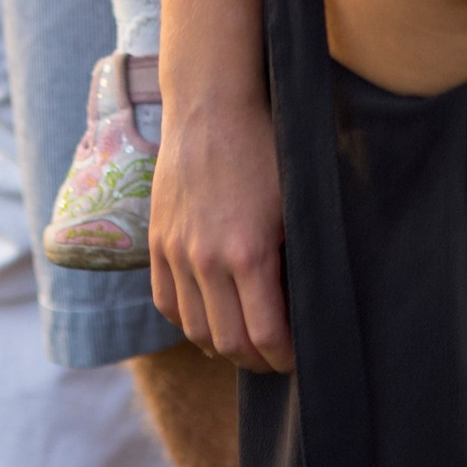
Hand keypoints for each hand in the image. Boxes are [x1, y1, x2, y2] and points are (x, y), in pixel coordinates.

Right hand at [150, 89, 293, 372]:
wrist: (211, 106)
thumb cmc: (265, 147)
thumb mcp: (296, 200)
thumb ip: (298, 257)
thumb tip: (309, 305)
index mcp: (248, 254)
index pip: (265, 336)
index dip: (285, 358)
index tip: (300, 359)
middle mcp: (206, 261)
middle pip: (229, 343)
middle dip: (258, 360)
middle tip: (277, 357)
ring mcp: (176, 253)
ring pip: (196, 330)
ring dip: (222, 345)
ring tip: (245, 340)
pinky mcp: (157, 243)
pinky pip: (168, 304)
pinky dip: (189, 321)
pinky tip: (210, 316)